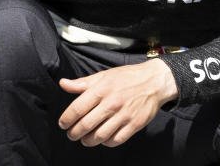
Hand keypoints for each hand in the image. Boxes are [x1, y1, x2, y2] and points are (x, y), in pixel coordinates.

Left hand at [58, 58, 177, 146]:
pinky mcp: (135, 124)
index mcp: (102, 89)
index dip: (66, 120)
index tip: (63, 123)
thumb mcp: (104, 75)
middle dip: (74, 133)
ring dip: (88, 141)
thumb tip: (63, 83)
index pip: (77, 109)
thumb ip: (82, 82)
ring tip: (86, 138)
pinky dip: (106, 143)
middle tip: (72, 133)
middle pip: (85, 126)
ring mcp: (125, 115)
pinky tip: (104, 137)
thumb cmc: (129, 77)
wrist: (156, 80)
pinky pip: (115, 140)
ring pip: (99, 136)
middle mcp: (113, 102)